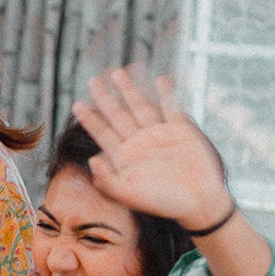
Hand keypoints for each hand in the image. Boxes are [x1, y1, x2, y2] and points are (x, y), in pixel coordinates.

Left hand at [71, 69, 232, 230]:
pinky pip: (171, 108)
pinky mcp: (181, 131)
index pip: (102, 134)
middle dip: (105, 98)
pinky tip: (160, 80)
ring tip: (118, 72)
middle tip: (92, 80)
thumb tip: (92, 160)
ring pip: (140, 107)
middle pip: (118, 115)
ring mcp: (159, 135)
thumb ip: (107, 181)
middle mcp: (139, 143)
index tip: (76, 104)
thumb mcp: (130, 196)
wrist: (198, 203)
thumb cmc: (162, 203)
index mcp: (124, 158)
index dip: (90, 119)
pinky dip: (166, 94)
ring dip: (130, 90)